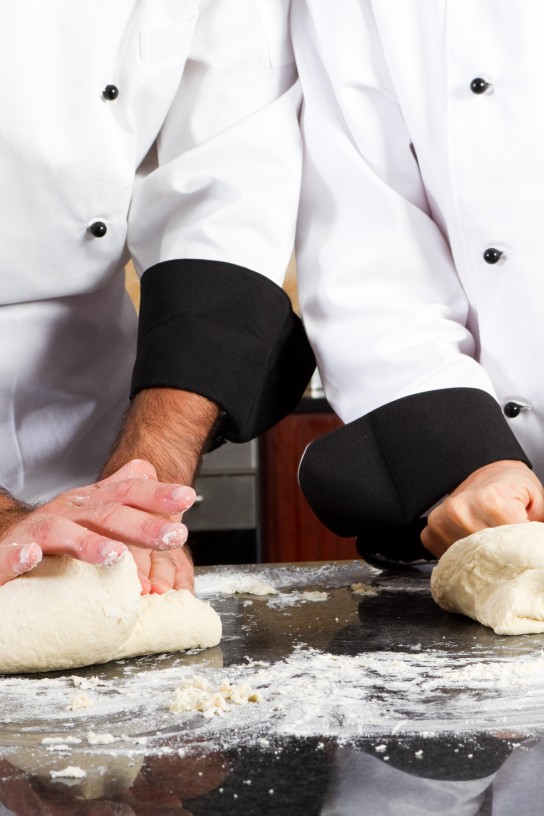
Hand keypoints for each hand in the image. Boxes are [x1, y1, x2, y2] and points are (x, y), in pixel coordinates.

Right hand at [0, 460, 194, 586]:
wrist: (4, 536)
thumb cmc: (54, 527)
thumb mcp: (90, 507)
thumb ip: (119, 490)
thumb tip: (148, 467)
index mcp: (91, 503)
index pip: (128, 493)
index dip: (157, 495)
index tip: (187, 496)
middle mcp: (68, 513)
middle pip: (107, 515)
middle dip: (142, 525)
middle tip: (173, 536)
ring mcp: (37, 532)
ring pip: (62, 534)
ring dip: (88, 544)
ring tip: (114, 555)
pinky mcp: (8, 554)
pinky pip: (14, 554)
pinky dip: (21, 556)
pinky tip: (32, 557)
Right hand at [421, 460, 543, 556]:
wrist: (489, 473)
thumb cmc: (512, 487)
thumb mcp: (538, 503)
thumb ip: (537, 530)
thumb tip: (535, 552)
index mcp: (490, 501)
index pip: (510, 547)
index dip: (520, 550)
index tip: (522, 545)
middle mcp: (461, 510)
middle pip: (487, 557)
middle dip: (501, 556)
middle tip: (508, 544)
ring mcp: (443, 521)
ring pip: (467, 560)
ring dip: (480, 558)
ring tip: (489, 542)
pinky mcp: (432, 531)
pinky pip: (446, 557)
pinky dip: (460, 557)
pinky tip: (471, 543)